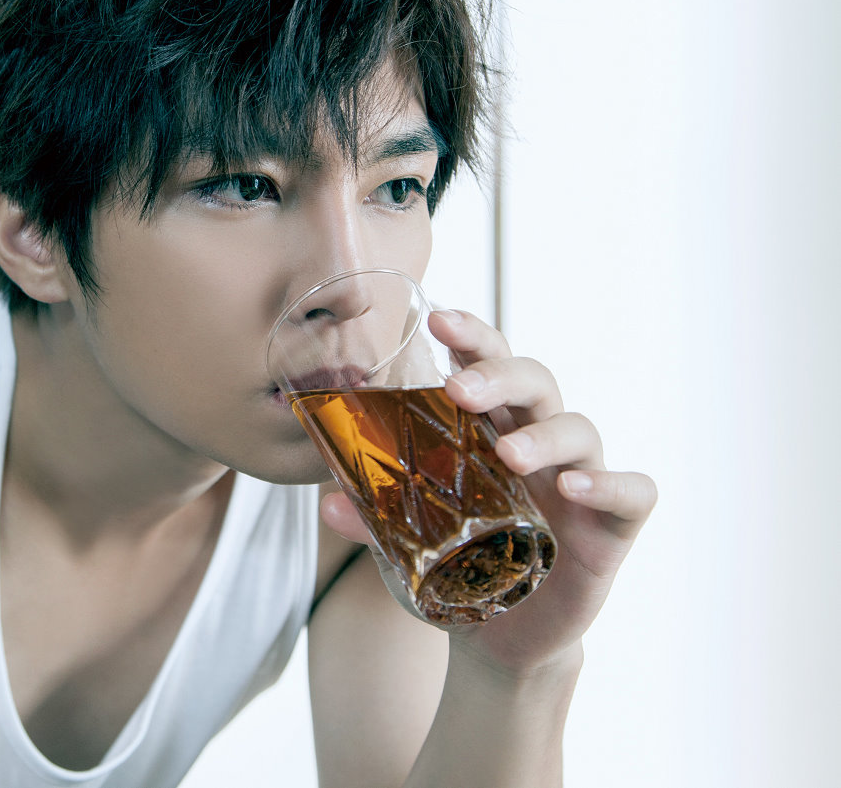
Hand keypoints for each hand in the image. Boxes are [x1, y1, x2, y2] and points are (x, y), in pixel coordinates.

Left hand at [318, 308, 657, 672]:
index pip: (486, 365)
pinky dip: (609, 484)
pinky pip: (633, 492)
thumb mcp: (405, 545)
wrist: (497, 641)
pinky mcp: (611, 528)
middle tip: (461, 389)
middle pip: (535, 381)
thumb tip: (327, 503)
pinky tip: (575, 488)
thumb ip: (372, 520)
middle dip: (499, 374)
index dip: (470, 338)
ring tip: (508, 455)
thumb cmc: (455, 569)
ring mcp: (579, 480)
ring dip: (544, 435)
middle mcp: (538, 442)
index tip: (437, 320)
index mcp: (490, 429)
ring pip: (579, 430)